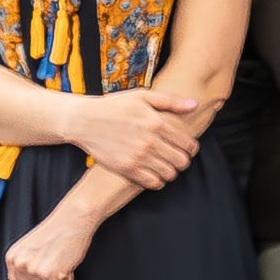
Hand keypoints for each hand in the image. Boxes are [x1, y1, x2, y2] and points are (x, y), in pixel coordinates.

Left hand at [0, 211, 97, 279]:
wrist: (74, 218)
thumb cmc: (56, 233)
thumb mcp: (30, 252)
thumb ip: (17, 276)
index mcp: (12, 258)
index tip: (44, 264)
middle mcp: (19, 264)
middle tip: (54, 263)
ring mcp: (33, 270)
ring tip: (60, 264)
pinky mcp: (49, 275)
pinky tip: (66, 267)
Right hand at [67, 90, 201, 189]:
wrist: (85, 120)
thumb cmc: (114, 106)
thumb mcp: (142, 96)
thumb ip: (170, 101)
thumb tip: (194, 105)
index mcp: (156, 123)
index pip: (187, 144)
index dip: (191, 148)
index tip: (187, 148)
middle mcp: (149, 141)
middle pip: (181, 161)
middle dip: (183, 160)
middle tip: (177, 158)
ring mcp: (138, 157)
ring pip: (169, 174)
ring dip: (171, 171)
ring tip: (166, 166)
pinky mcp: (126, 169)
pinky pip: (152, 183)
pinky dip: (158, 181)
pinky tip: (154, 173)